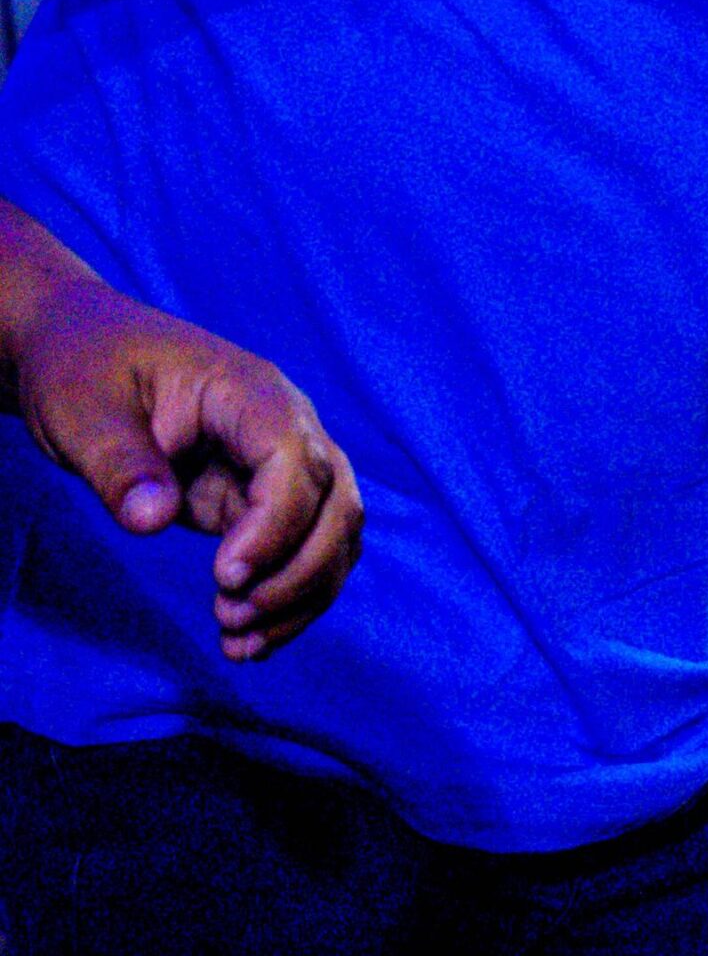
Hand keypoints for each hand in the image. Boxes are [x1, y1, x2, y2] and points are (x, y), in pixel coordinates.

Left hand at [8, 253, 362, 660]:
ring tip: (238, 642)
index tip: (222, 577)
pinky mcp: (261, 497)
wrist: (82, 353)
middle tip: (230, 618)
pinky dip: (291, 598)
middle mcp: (281, 422)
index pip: (294, 457)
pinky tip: (249, 639)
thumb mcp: (84, 412)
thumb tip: (153, 520)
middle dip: (299, 572)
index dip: (275, 524)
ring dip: (303, 594)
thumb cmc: (84, 368)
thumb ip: (120, 465)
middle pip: (335, 499)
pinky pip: (304, 549)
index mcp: (246, 390)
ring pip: (336, 530)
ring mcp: (278, 461)